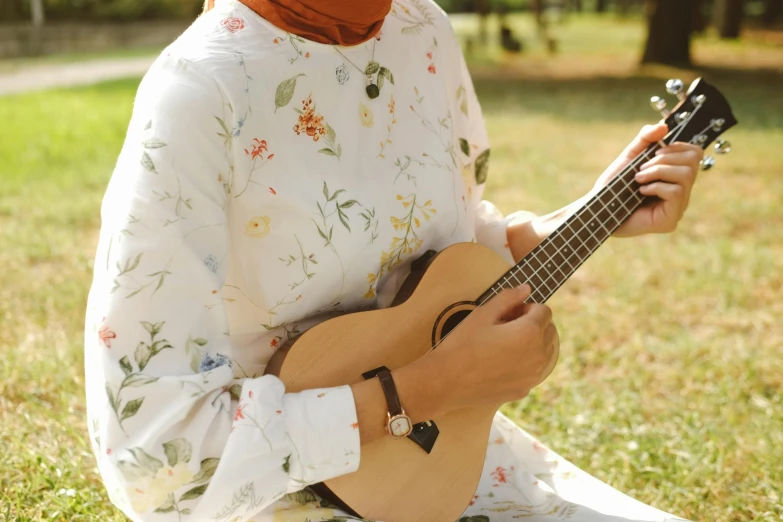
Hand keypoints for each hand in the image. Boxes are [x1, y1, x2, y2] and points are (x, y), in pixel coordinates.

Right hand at [422, 285, 558, 413]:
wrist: (446, 382)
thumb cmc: (462, 345)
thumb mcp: (482, 314)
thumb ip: (508, 298)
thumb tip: (526, 288)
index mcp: (529, 332)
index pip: (544, 311)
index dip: (526, 307)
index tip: (508, 313)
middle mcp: (538, 355)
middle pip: (549, 330)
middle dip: (532, 324)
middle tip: (505, 326)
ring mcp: (532, 376)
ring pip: (545, 352)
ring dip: (532, 343)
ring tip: (504, 344)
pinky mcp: (524, 390)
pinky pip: (533, 370)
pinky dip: (524, 363)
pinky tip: (500, 363)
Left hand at [596, 123, 702, 236]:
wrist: (597, 210)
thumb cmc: (613, 186)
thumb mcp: (630, 157)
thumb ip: (645, 139)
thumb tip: (664, 126)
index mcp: (676, 177)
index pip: (695, 153)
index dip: (676, 147)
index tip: (654, 152)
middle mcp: (682, 192)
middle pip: (693, 161)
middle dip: (664, 159)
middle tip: (642, 168)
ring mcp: (678, 208)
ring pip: (686, 175)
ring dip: (658, 171)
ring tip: (639, 178)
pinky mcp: (670, 221)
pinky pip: (676, 192)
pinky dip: (656, 186)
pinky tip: (641, 192)